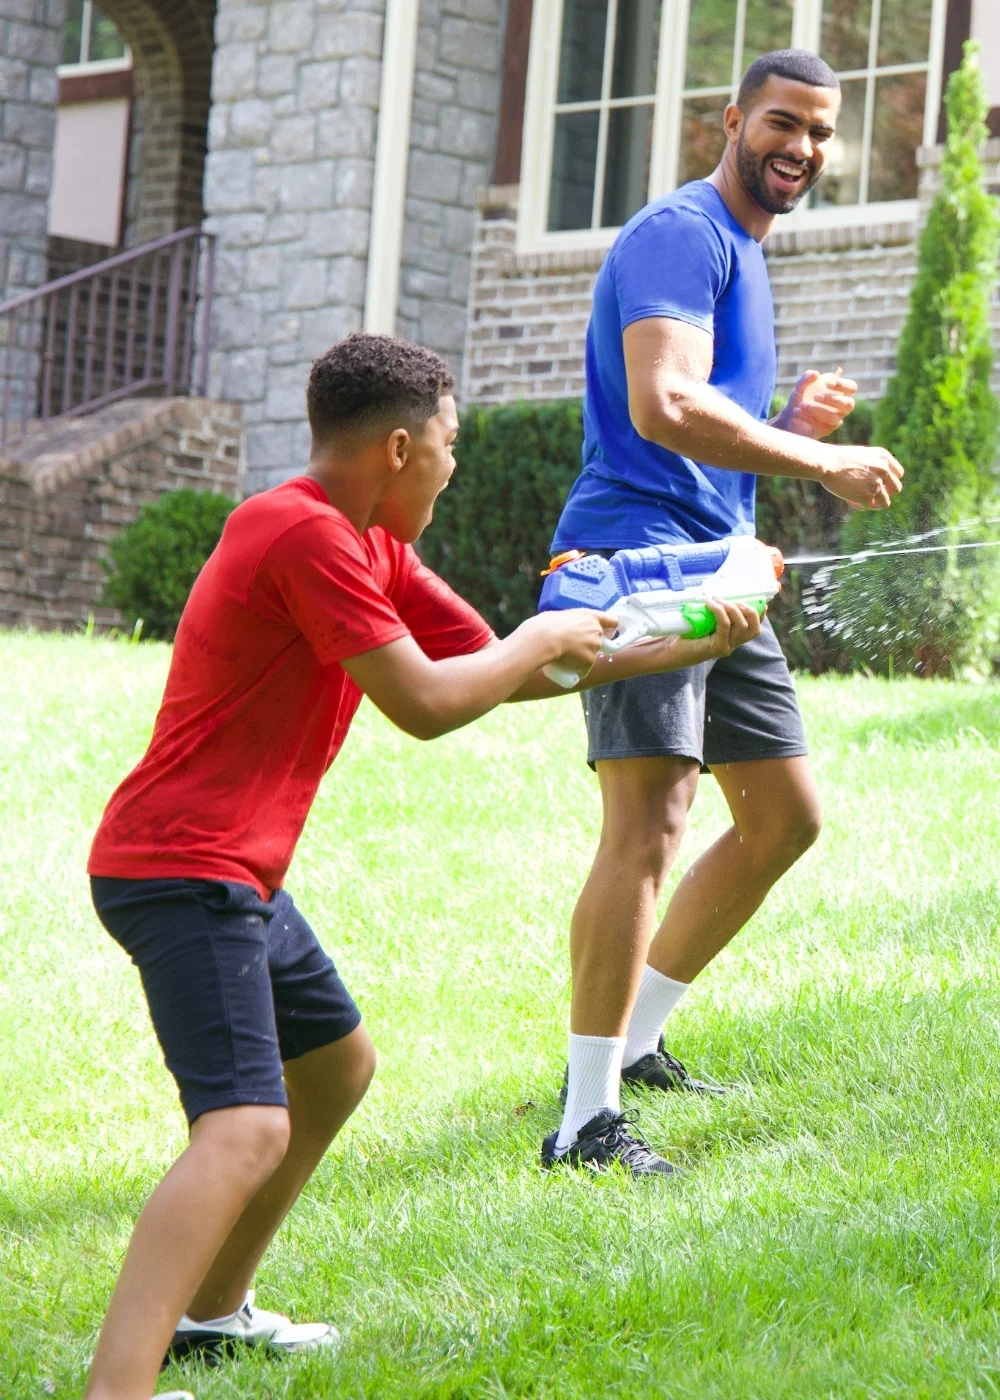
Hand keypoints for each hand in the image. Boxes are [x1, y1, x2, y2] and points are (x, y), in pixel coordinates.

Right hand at [517, 608, 617, 678]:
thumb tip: (564, 627)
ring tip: (564, 657)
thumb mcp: (560, 616)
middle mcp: (597, 631)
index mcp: (590, 616)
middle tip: (571, 647)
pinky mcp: (590, 661)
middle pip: (597, 640)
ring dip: (581, 658)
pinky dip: (576, 670)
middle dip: (587, 645)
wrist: (545, 639)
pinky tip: (566, 668)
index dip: (610, 627)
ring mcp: (595, 646)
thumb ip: (569, 621)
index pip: (612, 621)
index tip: (607, 632)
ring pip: (590, 656)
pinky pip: (584, 669)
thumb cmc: (546, 625)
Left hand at [621, 600, 762, 672]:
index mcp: (732, 638)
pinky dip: (719, 612)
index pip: (754, 628)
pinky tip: (710, 604)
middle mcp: (732, 644)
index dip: (759, 614)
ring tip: (719, 599)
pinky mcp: (716, 647)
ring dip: (732, 608)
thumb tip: (718, 590)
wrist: (669, 651)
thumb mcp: (704, 620)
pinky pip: (725, 626)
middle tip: (736, 600)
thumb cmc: (685, 633)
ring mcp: (726, 647)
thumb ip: (714, 612)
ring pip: (741, 626)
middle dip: (749, 610)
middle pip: (754, 628)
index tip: (758, 599)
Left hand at [774, 367, 856, 439]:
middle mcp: (842, 407)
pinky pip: (823, 426)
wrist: (789, 417)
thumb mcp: (800, 387)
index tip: (828, 384)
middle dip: (832, 400)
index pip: (851, 388)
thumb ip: (806, 379)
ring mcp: (836, 420)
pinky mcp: (827, 430)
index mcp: (840, 392)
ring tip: (802, 404)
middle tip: (816, 396)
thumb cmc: (799, 398)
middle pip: (849, 404)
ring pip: (834, 417)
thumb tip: (815, 374)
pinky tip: (797, 412)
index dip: (843, 385)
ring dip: (817, 410)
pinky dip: (809, 418)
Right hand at [823, 443, 904, 509]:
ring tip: (859, 500)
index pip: (898, 474)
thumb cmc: (837, 459)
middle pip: (896, 489)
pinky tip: (848, 500)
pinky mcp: (867, 496)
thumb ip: (873, 465)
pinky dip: (859, 506)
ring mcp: (877, 484)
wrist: (826, 463)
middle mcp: (884, 469)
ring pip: (885, 502)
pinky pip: (867, 507)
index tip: (879, 485)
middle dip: (885, 494)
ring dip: (874, 503)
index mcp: (883, 457)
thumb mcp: (862, 455)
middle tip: (871, 495)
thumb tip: (879, 483)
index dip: (889, 482)